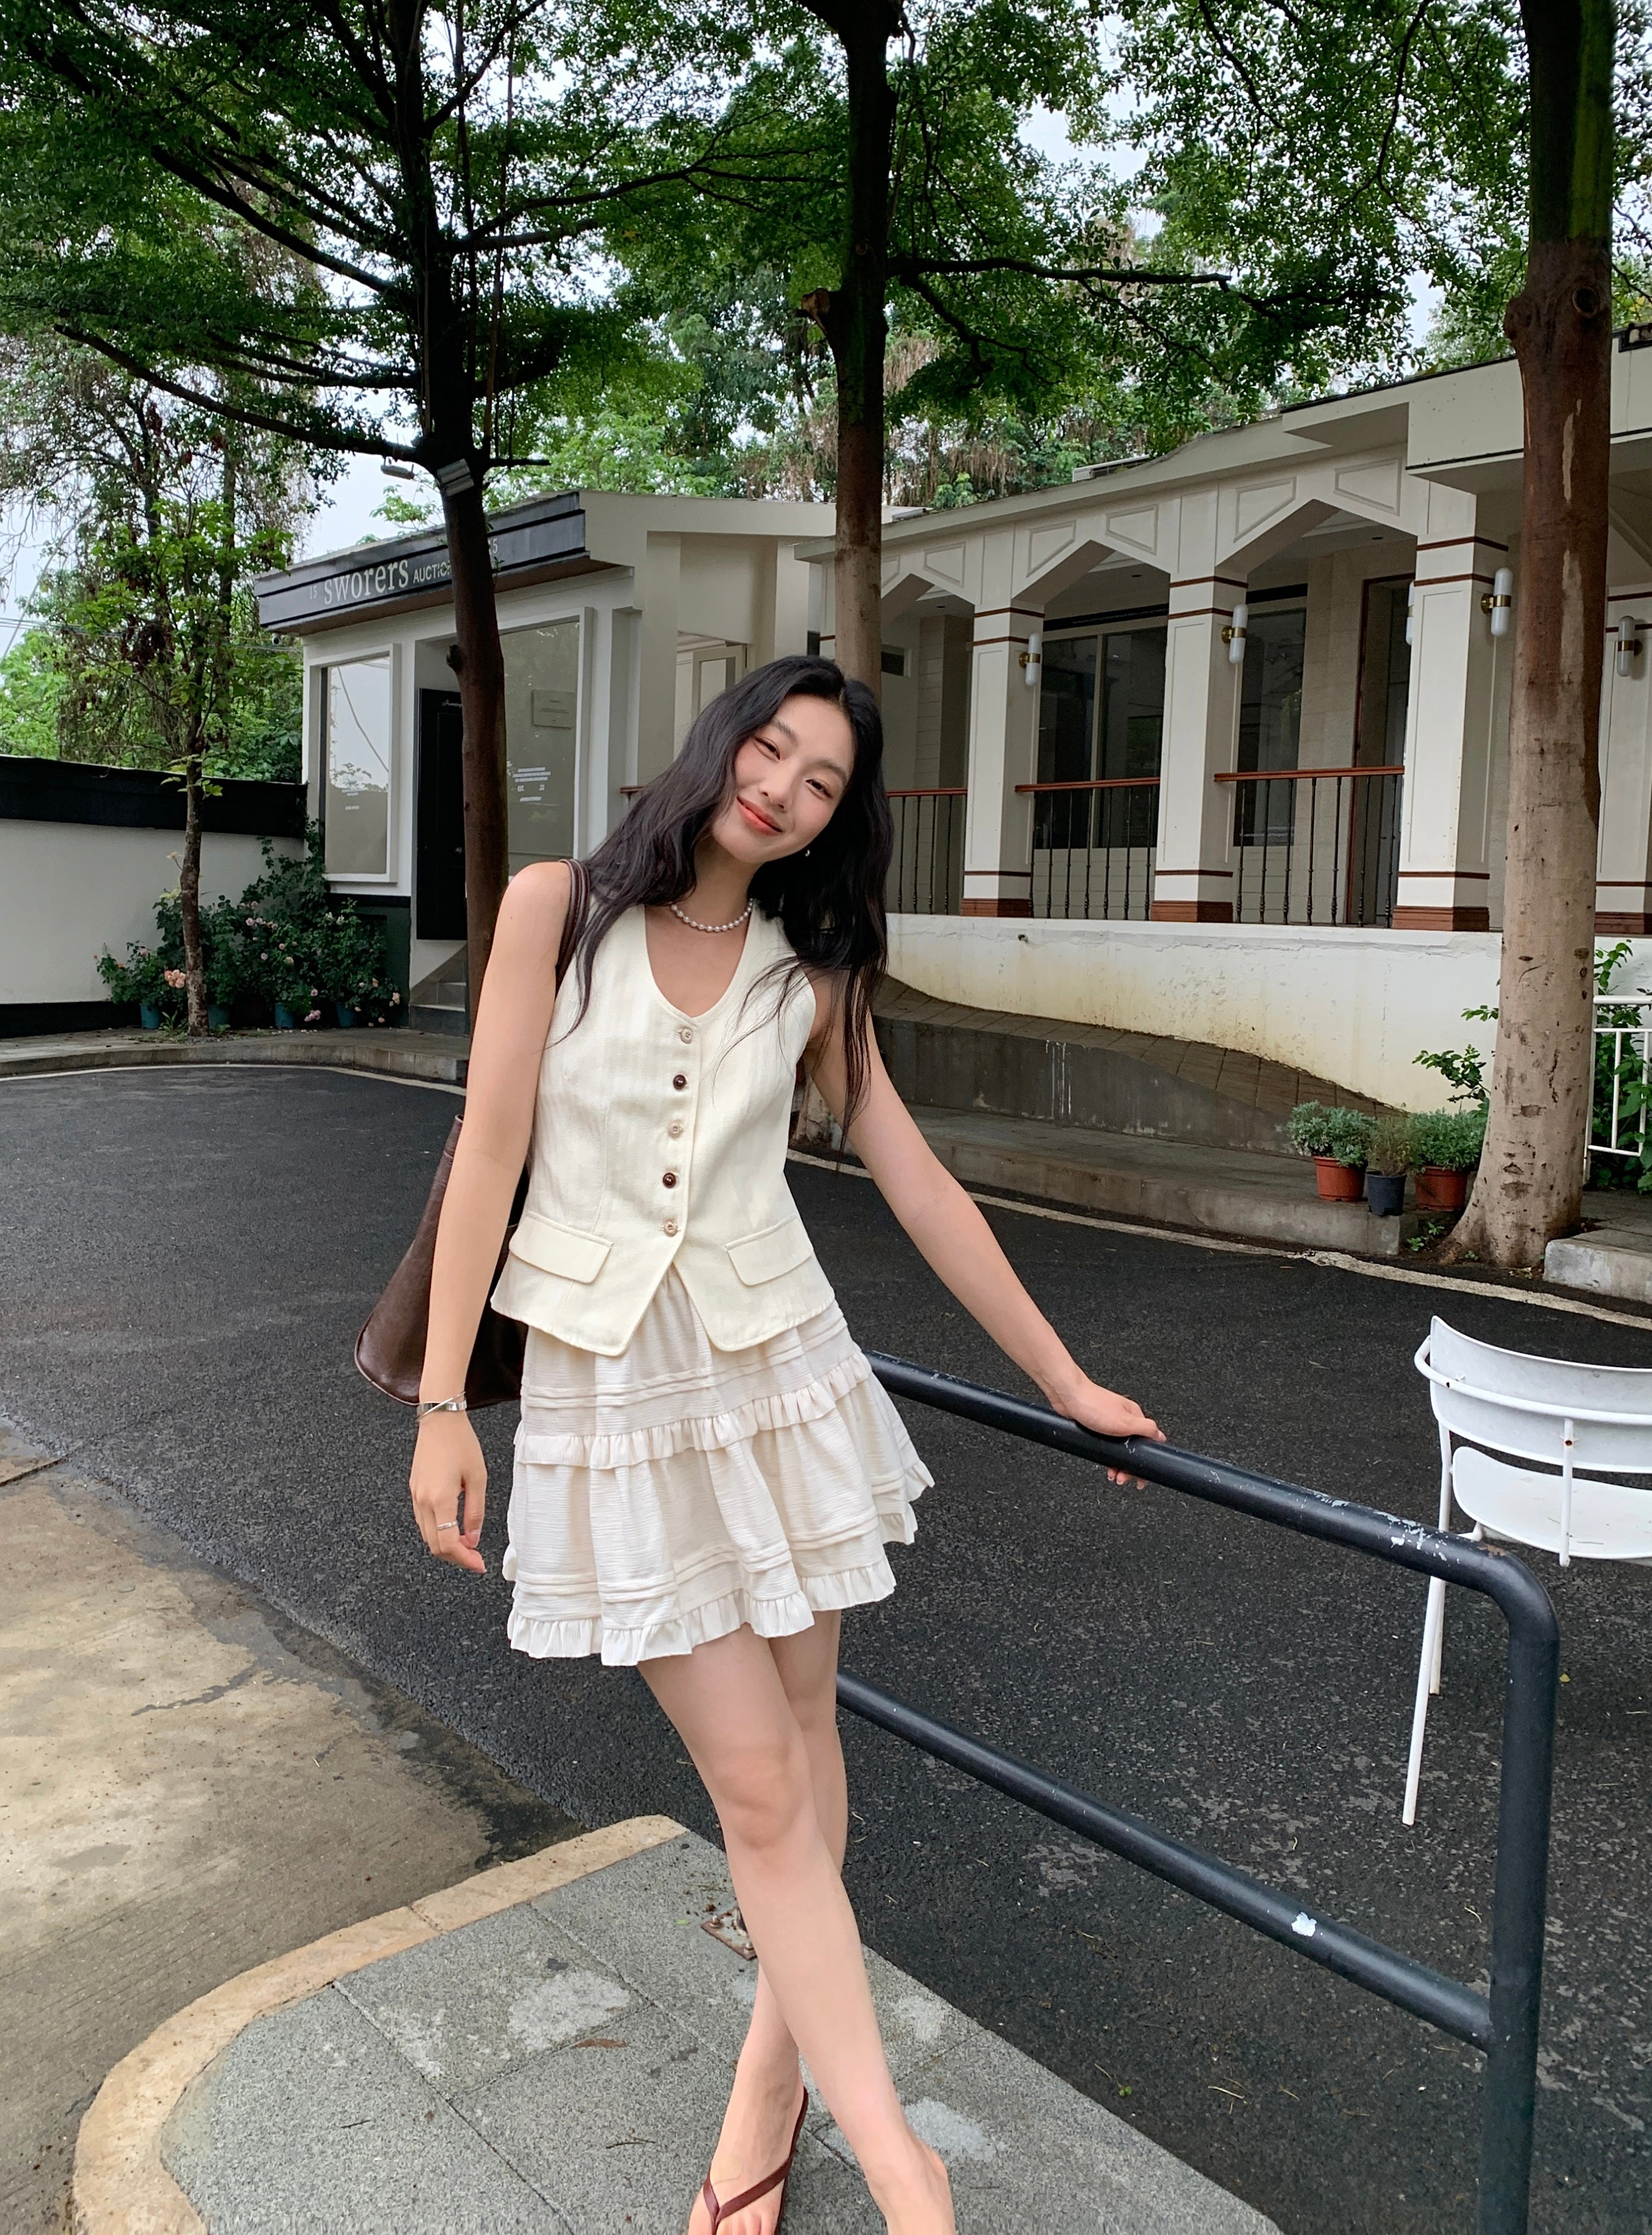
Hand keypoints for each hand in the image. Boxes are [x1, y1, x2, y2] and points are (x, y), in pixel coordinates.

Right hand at [410, 1411, 487, 1572]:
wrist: (439, 1420)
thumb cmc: (461, 1444)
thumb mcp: (478, 1478)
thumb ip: (475, 1512)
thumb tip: (473, 1539)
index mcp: (440, 1499)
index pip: (447, 1544)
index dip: (464, 1559)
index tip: (479, 1564)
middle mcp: (423, 1501)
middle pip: (434, 1545)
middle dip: (456, 1557)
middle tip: (475, 1558)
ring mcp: (415, 1496)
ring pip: (427, 1535)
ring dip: (446, 1546)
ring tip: (467, 1545)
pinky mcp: (414, 1490)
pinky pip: (423, 1521)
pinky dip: (437, 1532)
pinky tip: (453, 1528)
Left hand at [1048, 1375, 1163, 1485]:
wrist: (1067, 1397)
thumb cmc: (1093, 1405)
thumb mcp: (1125, 1421)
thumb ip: (1145, 1429)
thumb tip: (1161, 1436)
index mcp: (1134, 1416)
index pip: (1147, 1442)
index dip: (1145, 1460)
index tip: (1141, 1476)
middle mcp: (1123, 1419)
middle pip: (1132, 1448)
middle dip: (1129, 1467)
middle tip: (1123, 1478)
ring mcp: (1109, 1423)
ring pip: (1118, 1449)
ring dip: (1117, 1464)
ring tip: (1112, 1474)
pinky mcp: (1095, 1426)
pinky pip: (1105, 1446)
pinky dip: (1106, 1456)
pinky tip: (1102, 1462)